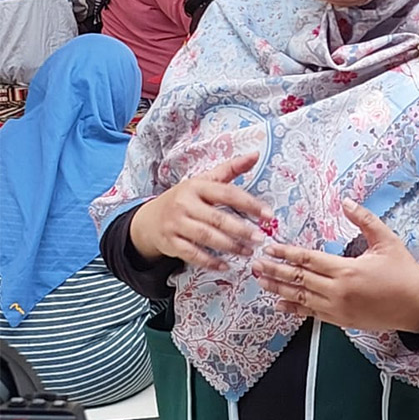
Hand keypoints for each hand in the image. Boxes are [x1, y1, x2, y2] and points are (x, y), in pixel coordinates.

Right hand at [129, 153, 271, 269]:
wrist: (150, 218)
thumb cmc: (185, 198)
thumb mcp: (204, 180)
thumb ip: (230, 169)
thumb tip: (255, 154)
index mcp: (197, 186)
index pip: (227, 193)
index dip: (249, 204)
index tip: (268, 214)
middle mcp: (185, 204)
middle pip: (217, 218)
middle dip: (241, 230)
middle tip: (260, 238)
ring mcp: (176, 224)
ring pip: (206, 237)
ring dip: (230, 246)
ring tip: (248, 252)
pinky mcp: (171, 243)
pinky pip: (192, 254)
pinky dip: (210, 261)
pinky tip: (225, 265)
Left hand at [251, 199, 418, 334]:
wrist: (418, 305)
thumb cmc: (404, 271)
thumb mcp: (387, 240)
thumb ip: (365, 220)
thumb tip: (346, 202)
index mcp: (347, 270)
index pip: (308, 260)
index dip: (287, 253)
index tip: (269, 247)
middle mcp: (338, 291)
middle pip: (298, 279)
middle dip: (275, 270)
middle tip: (255, 263)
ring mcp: (338, 309)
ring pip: (300, 297)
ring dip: (278, 288)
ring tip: (260, 280)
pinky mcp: (341, 321)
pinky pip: (311, 314)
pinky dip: (293, 308)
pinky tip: (280, 303)